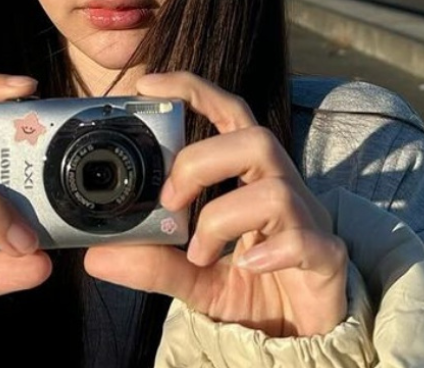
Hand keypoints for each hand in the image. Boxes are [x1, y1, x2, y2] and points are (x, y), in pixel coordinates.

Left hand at [85, 72, 347, 337]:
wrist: (300, 339)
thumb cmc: (256, 292)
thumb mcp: (196, 278)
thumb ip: (155, 263)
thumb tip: (96, 256)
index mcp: (252, 180)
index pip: (230, 116)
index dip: (195, 90)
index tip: (147, 84)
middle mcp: (284, 191)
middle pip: (255, 138)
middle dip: (202, 161)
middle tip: (169, 199)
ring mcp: (309, 223)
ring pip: (275, 188)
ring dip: (223, 217)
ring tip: (201, 253)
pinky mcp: (326, 260)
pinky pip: (305, 240)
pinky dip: (271, 250)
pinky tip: (247, 265)